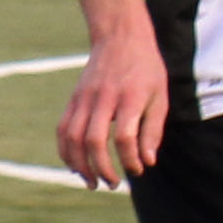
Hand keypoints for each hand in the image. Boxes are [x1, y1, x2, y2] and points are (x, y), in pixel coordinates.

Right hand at [55, 33, 168, 188]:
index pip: (124, 136)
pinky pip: (63, 130)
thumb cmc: (145, 70)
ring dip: (80, 165)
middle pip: (94, 141)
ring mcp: (84, 98)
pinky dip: (66, 151)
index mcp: (129, 97)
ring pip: (72, 138)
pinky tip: (76, 165)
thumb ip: (153, 130)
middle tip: (113, 184)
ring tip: (91, 182)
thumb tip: (147, 161)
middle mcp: (103, 98)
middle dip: (102, 168)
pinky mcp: (73, 100)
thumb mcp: (160, 97)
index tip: (138, 170)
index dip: (130, 158)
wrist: (120, 38)